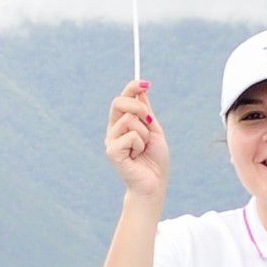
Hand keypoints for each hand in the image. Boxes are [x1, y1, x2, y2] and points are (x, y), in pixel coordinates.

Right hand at [105, 78, 168, 200]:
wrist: (154, 183)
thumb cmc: (155, 160)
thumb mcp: (154, 130)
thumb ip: (146, 112)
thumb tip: (142, 90)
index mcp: (122, 123)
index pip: (123, 98)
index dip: (132, 87)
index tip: (146, 83)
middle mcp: (114, 130)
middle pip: (119, 102)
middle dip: (138, 107)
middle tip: (149, 120)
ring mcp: (111, 140)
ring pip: (129, 120)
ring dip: (144, 133)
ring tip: (143, 148)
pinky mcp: (112, 151)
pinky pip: (130, 136)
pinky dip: (140, 145)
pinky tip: (137, 156)